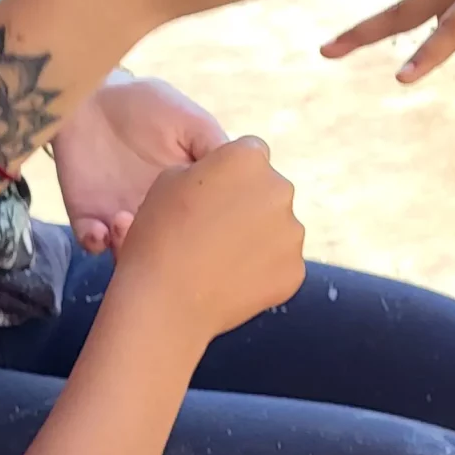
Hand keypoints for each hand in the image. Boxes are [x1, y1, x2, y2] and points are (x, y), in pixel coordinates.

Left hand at [51, 75, 227, 254]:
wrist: (94, 95)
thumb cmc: (151, 105)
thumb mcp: (193, 122)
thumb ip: (218, 149)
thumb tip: (255, 180)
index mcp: (189, 196)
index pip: (206, 229)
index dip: (210, 239)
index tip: (206, 237)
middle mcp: (159, 213)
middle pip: (170, 254)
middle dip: (166, 256)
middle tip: (158, 236)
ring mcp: (124, 218)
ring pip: (132, 256)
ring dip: (129, 250)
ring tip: (123, 223)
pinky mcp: (89, 215)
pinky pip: (93, 243)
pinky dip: (97, 242)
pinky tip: (100, 229)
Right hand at [111, 134, 305, 342]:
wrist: (165, 301)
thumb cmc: (159, 235)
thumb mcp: (168, 180)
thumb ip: (205, 169)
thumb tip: (221, 178)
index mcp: (247, 158)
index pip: (249, 153)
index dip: (229, 172)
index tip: (211, 192)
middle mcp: (279, 188)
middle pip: (269, 189)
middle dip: (249, 202)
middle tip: (215, 228)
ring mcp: (292, 232)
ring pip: (278, 226)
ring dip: (258, 236)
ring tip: (220, 257)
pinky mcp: (295, 269)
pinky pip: (281, 262)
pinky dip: (262, 269)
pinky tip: (231, 279)